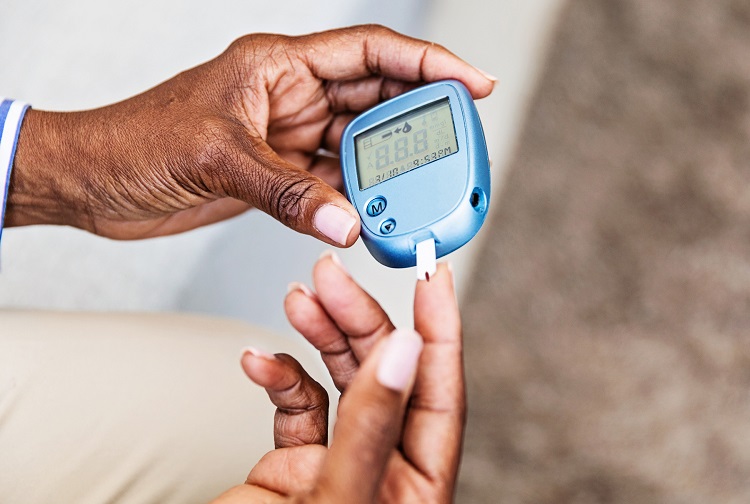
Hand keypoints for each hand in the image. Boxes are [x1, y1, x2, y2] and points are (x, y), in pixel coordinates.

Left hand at [8, 25, 493, 243]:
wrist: (97, 182)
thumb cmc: (137, 142)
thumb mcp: (216, 156)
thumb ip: (287, 190)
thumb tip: (348, 220)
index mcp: (279, 66)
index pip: (370, 52)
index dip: (428, 61)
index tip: (474, 82)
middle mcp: (291, 96)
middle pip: (376, 100)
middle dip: (422, 120)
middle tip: (460, 145)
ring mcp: (288, 137)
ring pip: (359, 147)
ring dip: (392, 169)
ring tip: (427, 189)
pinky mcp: (279, 174)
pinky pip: (334, 185)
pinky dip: (358, 200)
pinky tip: (379, 214)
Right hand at [213, 253, 463, 502]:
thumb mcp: (340, 500)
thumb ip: (371, 426)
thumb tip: (406, 352)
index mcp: (417, 486)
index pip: (439, 391)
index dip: (440, 327)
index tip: (431, 275)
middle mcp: (383, 469)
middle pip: (384, 373)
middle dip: (358, 319)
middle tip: (332, 277)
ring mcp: (339, 463)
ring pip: (341, 379)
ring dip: (319, 335)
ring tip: (300, 297)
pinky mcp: (293, 465)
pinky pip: (294, 406)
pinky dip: (278, 376)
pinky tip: (259, 360)